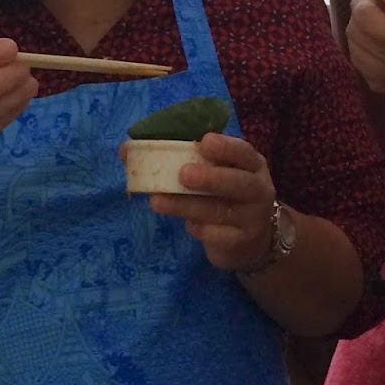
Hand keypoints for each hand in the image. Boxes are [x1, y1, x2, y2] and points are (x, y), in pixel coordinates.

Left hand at [141, 131, 276, 271]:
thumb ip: (180, 158)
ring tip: (158, 201)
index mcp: (251, 165)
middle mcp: (258, 189)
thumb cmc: (223, 196)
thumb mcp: (211, 174)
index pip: (243, 152)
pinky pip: (216, 234)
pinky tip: (187, 224)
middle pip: (238, 182)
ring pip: (219, 210)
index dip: (226, 146)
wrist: (249, 242)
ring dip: (187, 205)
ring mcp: (252, 217)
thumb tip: (126, 150)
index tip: (204, 142)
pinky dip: (198, 228)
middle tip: (183, 174)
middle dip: (211, 178)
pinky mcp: (241, 241)